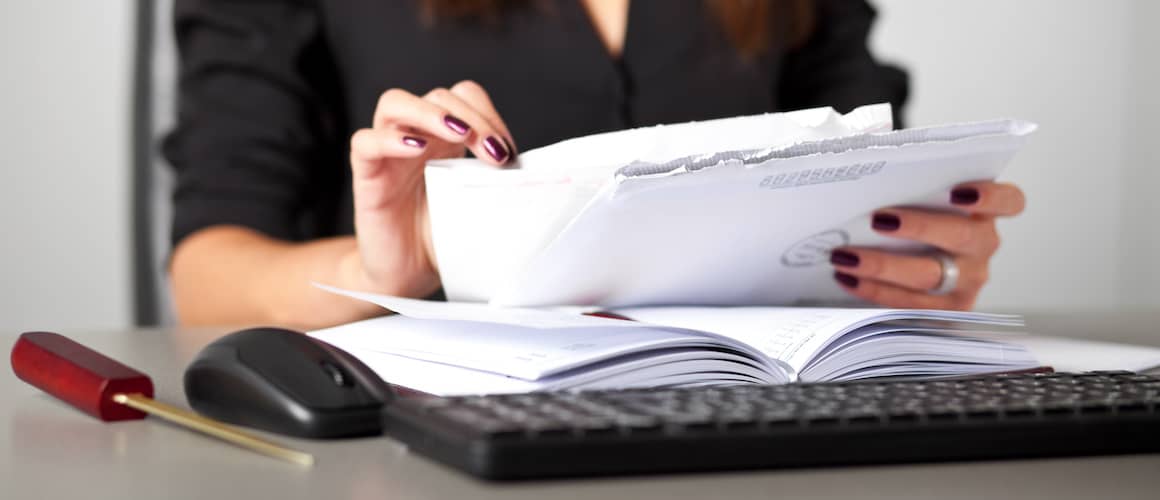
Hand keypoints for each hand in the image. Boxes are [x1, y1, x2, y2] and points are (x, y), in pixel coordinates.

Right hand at [346, 80, 515, 296]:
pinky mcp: (366, 176)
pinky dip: (390, 139)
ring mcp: (388, 153)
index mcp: (445, 140)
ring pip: (395, 103)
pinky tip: (416, 149)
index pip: (464, 98)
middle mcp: (416, 137)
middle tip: (494, 153)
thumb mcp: (478, 207)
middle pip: (438, 96)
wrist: (409, 277)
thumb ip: (497, 186)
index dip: (487, 114)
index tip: (508, 153)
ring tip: (458, 135)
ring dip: (432, 113)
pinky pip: (365, 142)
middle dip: (472, 117)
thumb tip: (536, 177)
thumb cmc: (442, 241)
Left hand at [829, 181, 1025, 309]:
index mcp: (985, 212)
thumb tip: (868, 143)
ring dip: (883, 265)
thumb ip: (903, 170)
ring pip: (929, 276)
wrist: (905, 260)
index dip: (990, 196)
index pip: (1008, 201)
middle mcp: (983, 247)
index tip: (958, 192)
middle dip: (918, 227)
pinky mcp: (946, 310)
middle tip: (878, 219)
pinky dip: (874, 290)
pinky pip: (910, 303)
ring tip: (845, 256)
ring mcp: (967, 281)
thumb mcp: (912, 190)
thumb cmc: (909, 214)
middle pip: (962, 237)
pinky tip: (846, 277)